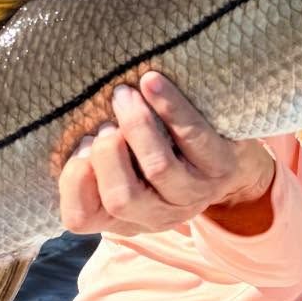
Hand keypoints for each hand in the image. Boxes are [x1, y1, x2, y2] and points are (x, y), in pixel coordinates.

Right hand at [57, 71, 274, 237]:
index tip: (81, 145)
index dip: (74, 181)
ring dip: (136, 126)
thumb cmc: (164, 155)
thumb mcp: (126, 167)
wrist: (235, 164)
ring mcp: (194, 193)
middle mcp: (159, 213)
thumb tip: (66, 123)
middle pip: (121, 199)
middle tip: (106, 123)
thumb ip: (95, 160)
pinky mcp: (222, 166)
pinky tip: (151, 82)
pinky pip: (192, 136)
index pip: (81, 218)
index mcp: (126, 217)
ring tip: (124, 95)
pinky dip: (169, 106)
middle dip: (106, 155)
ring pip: (158, 168)